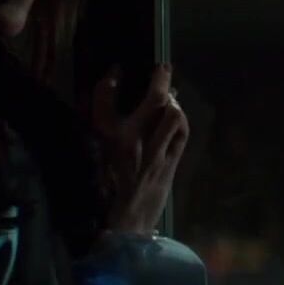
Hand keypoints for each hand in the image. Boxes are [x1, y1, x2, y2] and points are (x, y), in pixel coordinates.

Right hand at [91, 63, 188, 235]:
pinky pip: (180, 132)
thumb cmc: (112, 183)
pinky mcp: (169, 163)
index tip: (116, 70)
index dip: (106, 84)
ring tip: (169, 94)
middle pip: (153, 102)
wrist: (129, 216)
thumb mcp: (103, 150)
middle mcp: (133, 144)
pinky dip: (180, 119)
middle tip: (162, 67)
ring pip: (172, 115)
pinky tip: (176, 115)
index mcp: (109, 140)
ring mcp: (155, 153)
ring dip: (173, 101)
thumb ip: (105, 119)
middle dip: (160, 80)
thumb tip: (115, 87)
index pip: (104, 102)